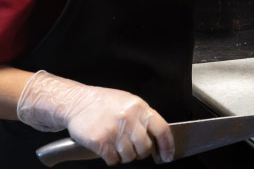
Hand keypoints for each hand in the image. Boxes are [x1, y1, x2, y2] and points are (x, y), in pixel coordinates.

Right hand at [17, 71, 173, 164]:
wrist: (78, 102)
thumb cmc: (104, 102)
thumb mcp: (129, 102)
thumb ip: (143, 117)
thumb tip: (157, 136)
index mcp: (139, 107)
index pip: (161, 129)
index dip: (167, 145)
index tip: (168, 155)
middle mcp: (129, 119)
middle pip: (145, 147)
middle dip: (142, 153)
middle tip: (135, 149)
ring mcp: (114, 131)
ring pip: (130, 156)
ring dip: (125, 156)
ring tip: (118, 145)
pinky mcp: (100, 142)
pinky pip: (113, 159)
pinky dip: (112, 158)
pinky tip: (108, 149)